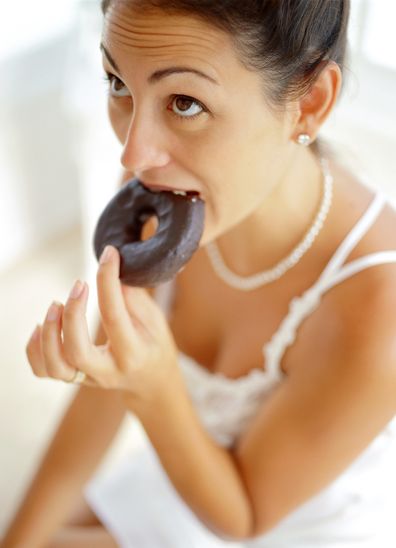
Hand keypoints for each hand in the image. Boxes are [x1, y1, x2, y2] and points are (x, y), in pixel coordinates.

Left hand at [25, 245, 179, 405]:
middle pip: (78, 351)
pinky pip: (44, 370)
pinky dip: (35, 348)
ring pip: (56, 366)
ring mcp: (90, 378)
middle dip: (72, 314)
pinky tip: (41, 326)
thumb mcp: (156, 320)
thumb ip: (133, 299)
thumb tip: (111, 272)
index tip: (108, 255)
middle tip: (80, 284)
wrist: (153, 382)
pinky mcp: (76, 378)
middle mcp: (109, 371)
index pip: (114, 317)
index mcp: (134, 354)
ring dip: (50, 333)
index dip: (108, 281)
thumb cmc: (155, 345)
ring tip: (55, 304)